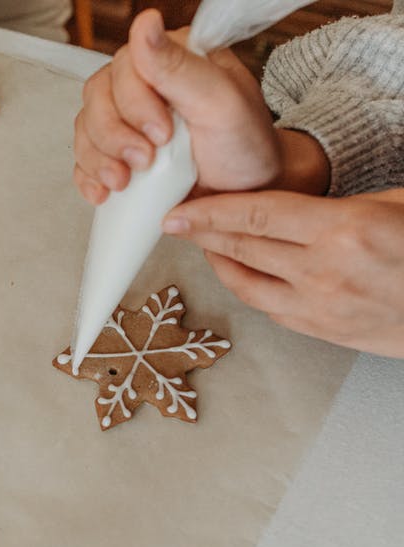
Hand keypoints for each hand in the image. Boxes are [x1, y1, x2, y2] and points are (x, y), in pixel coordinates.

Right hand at [73, 10, 286, 204]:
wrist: (245, 194)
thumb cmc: (244, 146)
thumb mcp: (221, 103)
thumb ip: (179, 65)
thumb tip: (145, 22)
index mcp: (172, 59)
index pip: (124, 67)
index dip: (133, 104)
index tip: (162, 135)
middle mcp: (144, 84)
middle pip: (97, 98)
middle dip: (115, 136)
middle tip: (145, 161)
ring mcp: (126, 118)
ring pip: (86, 128)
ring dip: (99, 159)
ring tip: (126, 181)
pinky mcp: (115, 150)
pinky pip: (82, 158)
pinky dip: (89, 176)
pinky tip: (106, 190)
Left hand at [163, 189, 403, 356]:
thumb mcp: (396, 203)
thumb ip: (340, 204)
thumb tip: (292, 201)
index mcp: (344, 230)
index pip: (254, 216)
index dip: (207, 213)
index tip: (177, 212)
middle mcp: (326, 273)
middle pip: (242, 250)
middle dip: (203, 235)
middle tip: (178, 223)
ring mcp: (324, 309)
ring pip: (248, 286)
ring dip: (220, 265)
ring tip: (206, 246)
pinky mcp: (328, 333)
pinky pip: (272, 310)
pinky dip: (250, 290)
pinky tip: (243, 274)